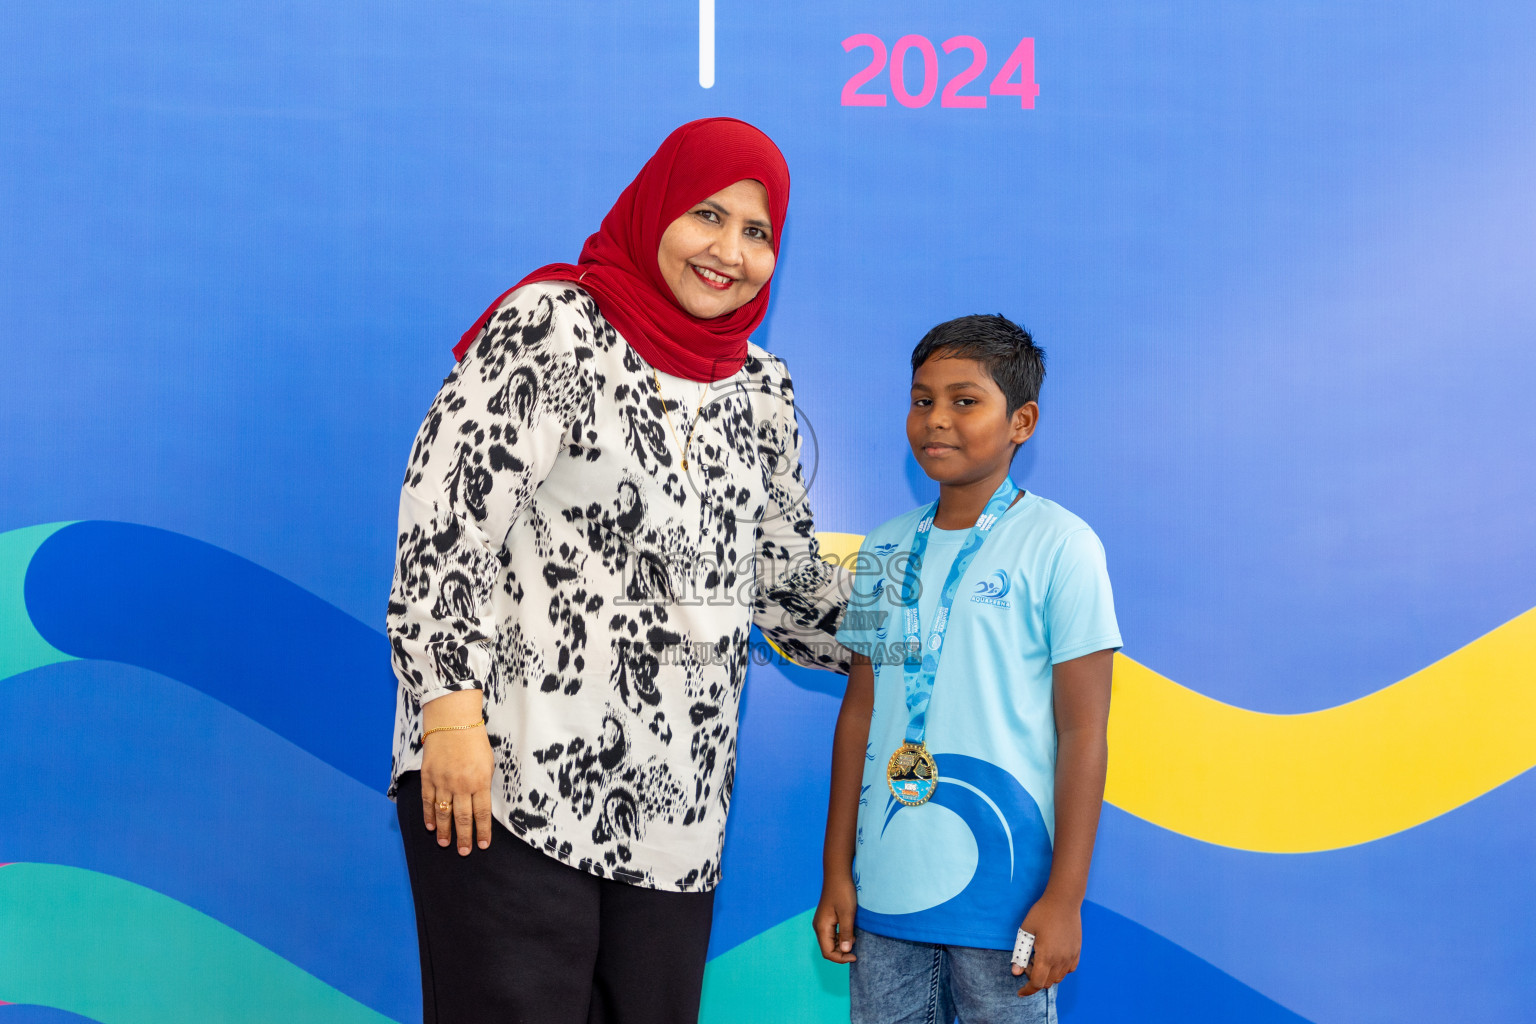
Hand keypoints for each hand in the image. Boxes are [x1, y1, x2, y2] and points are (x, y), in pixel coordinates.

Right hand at [420, 691, 493, 855]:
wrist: (452, 721)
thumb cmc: (474, 741)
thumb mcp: (488, 763)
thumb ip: (483, 784)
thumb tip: (479, 804)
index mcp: (480, 782)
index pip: (482, 813)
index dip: (482, 831)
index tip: (483, 845)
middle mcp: (461, 785)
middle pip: (462, 818)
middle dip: (464, 837)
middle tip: (463, 852)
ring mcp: (443, 782)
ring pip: (443, 813)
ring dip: (445, 831)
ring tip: (446, 844)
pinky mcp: (429, 777)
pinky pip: (428, 801)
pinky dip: (429, 815)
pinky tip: (431, 826)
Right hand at [813, 873, 858, 963]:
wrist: (838, 874)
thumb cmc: (843, 892)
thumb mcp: (847, 914)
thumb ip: (846, 933)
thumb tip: (845, 950)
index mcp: (821, 927)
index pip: (827, 952)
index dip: (841, 958)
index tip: (855, 956)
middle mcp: (819, 926)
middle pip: (828, 949)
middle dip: (841, 953)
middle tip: (856, 949)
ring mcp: (822, 922)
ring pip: (830, 942)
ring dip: (841, 945)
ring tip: (854, 938)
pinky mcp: (826, 918)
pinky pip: (832, 934)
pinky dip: (841, 937)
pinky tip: (851, 932)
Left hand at [1014, 893, 1081, 996]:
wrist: (1064, 900)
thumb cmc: (1042, 913)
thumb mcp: (1026, 931)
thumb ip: (1020, 953)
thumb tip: (1015, 971)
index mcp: (1046, 956)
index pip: (1037, 983)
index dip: (1028, 990)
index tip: (1020, 991)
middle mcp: (1061, 960)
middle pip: (1048, 982)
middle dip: (1035, 978)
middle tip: (1028, 962)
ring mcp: (1071, 956)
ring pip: (1059, 977)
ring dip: (1048, 974)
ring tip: (1040, 957)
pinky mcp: (1077, 951)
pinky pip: (1069, 969)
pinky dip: (1060, 970)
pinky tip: (1053, 957)